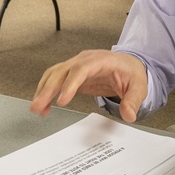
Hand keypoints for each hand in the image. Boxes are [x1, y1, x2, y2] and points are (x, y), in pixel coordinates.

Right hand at [30, 50, 146, 121]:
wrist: (128, 65)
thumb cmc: (132, 73)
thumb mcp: (139, 87)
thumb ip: (133, 101)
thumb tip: (129, 115)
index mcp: (101, 60)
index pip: (82, 69)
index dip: (70, 84)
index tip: (62, 100)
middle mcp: (85, 59)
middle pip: (62, 71)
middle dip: (48, 89)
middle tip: (38, 106)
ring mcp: (76, 65)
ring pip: (54, 74)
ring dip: (43, 90)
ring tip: (36, 108)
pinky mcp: (71, 73)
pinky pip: (55, 80)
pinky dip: (46, 92)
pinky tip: (44, 107)